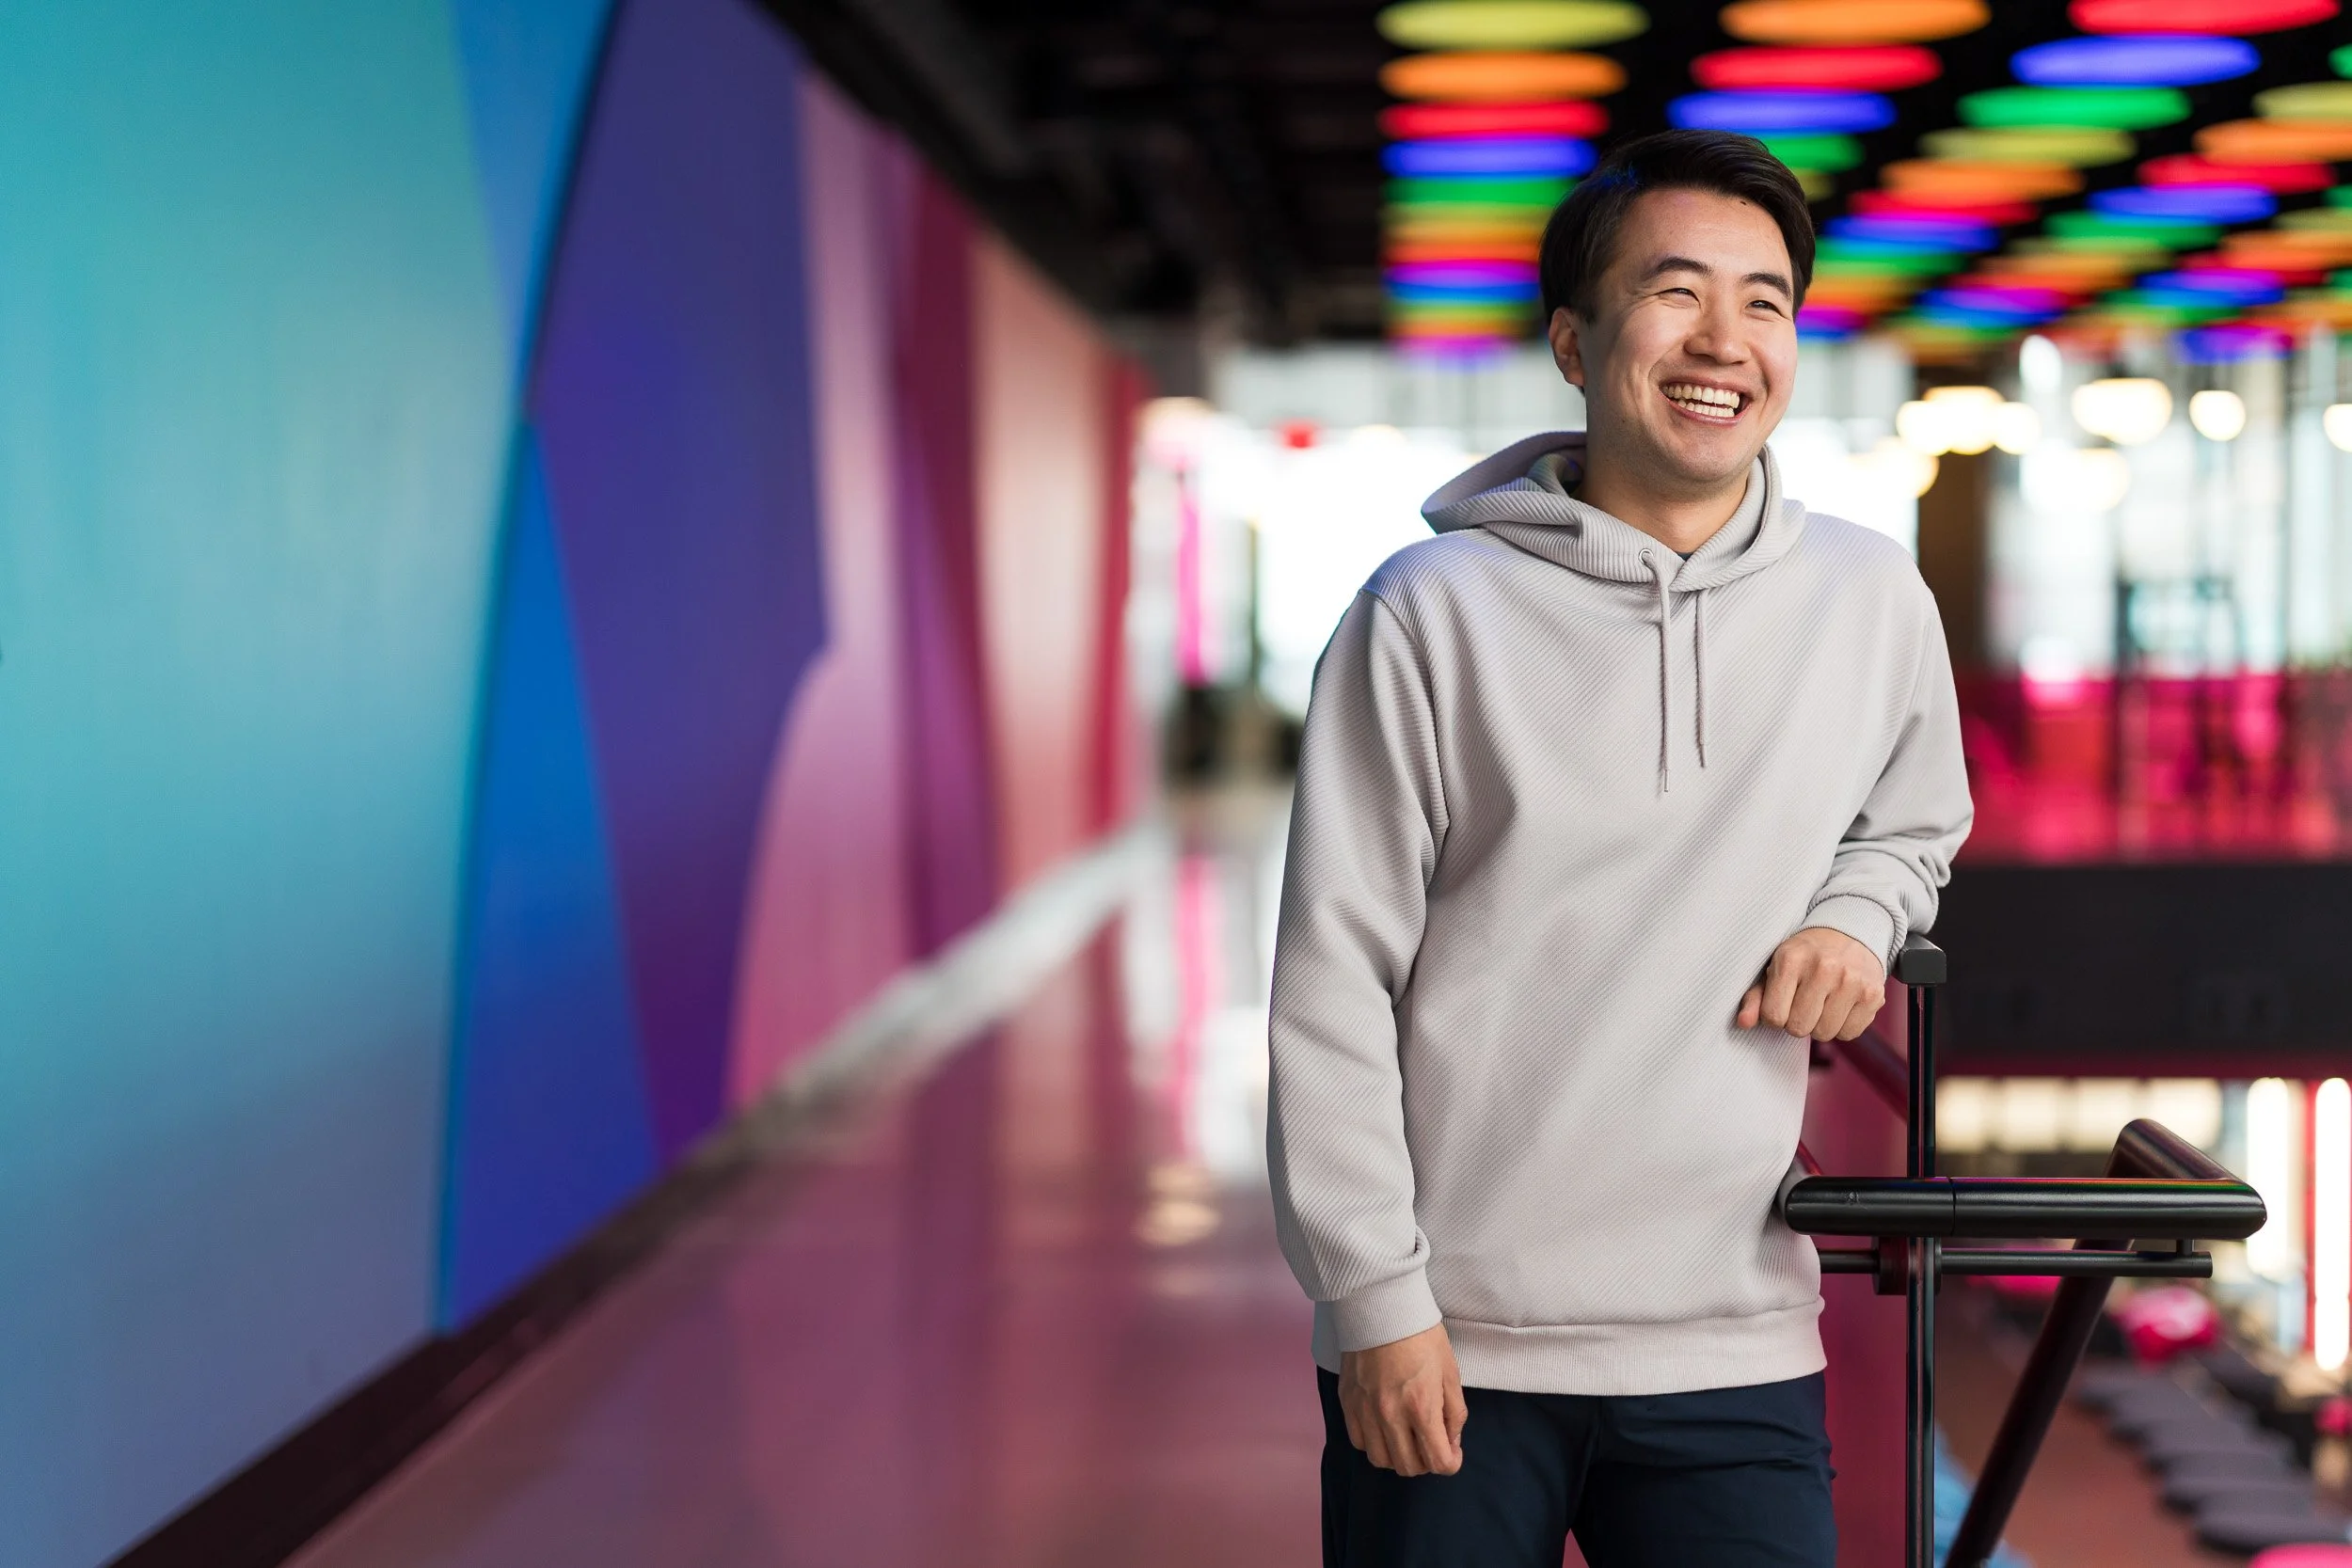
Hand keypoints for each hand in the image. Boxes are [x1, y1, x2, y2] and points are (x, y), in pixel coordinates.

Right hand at [1338, 1323, 1467, 1476]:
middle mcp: (1390, 1414)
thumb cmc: (1420, 1334)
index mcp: (1421, 1406)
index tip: (1453, 1451)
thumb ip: (1455, 1413)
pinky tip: (1384, 1426)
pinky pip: (1359, 1441)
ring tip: (1407, 1436)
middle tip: (1431, 1442)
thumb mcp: (1450, 1372)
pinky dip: (1375, 1443)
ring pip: (1381, 1460)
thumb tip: (1451, 1442)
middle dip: (1426, 1462)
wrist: (1380, 1306)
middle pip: (1409, 1468)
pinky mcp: (1347, 1402)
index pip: (1438, 1462)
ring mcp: (1365, 1410)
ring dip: (1398, 1455)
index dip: (1451, 1463)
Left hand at [1737, 926, 1885, 1042]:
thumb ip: (1755, 997)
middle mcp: (1824, 968)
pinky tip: (1841, 1006)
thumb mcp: (1775, 967)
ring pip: (1825, 1033)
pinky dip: (1843, 1026)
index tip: (1783, 1004)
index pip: (1773, 1016)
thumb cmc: (1805, 956)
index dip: (1775, 1017)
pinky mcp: (1874, 994)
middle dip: (1798, 1022)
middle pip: (1799, 1028)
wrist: (1850, 933)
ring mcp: (1852, 981)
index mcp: (1791, 959)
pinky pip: (1850, 1034)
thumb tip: (1743, 1023)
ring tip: (1822, 1003)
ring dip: (1820, 1025)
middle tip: (1803, 1003)